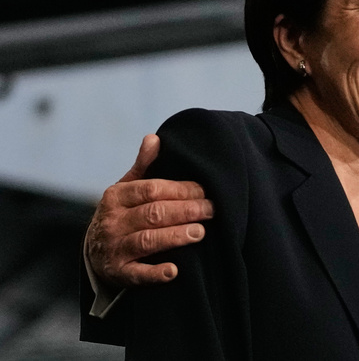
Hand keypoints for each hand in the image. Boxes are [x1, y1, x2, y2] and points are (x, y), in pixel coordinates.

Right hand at [85, 134, 213, 287]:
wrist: (95, 250)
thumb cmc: (122, 213)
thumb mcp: (126, 188)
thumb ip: (143, 166)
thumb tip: (154, 138)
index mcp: (116, 196)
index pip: (151, 189)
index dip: (180, 190)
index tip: (204, 190)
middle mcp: (112, 222)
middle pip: (153, 214)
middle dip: (186, 211)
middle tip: (211, 210)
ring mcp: (113, 249)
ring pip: (148, 241)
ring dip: (176, 236)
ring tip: (200, 232)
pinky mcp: (118, 273)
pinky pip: (137, 274)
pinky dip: (155, 273)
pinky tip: (174, 271)